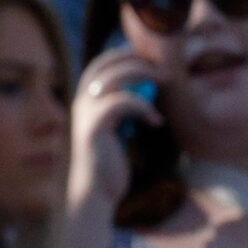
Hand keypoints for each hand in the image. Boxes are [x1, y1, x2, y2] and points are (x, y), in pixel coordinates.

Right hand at [66, 49, 162, 216]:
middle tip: (163, 67)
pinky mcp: (95, 126)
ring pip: (115, 77)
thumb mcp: (118, 129)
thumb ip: (124, 108)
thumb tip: (148, 87)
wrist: (96, 194)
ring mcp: (86, 112)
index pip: (102, 62)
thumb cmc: (110, 162)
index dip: (124, 53)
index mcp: (86, 99)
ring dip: (144, 75)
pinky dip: (144, 107)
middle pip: (108, 64)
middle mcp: (82, 101)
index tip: (150, 57)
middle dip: (136, 59)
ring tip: (165, 82)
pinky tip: (157, 122)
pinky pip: (123, 102)